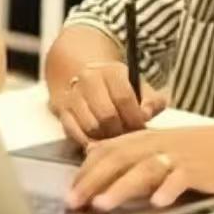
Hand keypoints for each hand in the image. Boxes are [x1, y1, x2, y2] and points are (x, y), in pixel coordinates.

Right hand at [49, 62, 166, 143]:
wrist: (91, 80)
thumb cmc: (122, 90)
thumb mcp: (141, 89)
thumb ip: (152, 101)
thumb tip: (146, 115)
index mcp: (112, 71)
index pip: (124, 97)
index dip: (134, 118)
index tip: (141, 128)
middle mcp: (89, 78)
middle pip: (106, 115)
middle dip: (120, 131)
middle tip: (127, 138)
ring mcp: (73, 93)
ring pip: (91, 126)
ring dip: (104, 138)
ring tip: (114, 139)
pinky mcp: (62, 109)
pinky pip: (74, 132)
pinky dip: (88, 141)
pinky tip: (98, 142)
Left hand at [66, 126, 213, 211]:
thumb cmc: (205, 150)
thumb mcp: (167, 146)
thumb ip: (136, 153)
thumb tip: (97, 154)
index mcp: (149, 138)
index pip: (110, 149)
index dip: (87, 169)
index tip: (70, 189)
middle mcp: (160, 144)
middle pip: (120, 158)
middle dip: (93, 180)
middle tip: (73, 202)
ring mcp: (179, 156)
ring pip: (144, 168)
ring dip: (121, 187)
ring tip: (102, 204)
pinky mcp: (199, 169)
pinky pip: (180, 178)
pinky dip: (168, 189)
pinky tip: (157, 203)